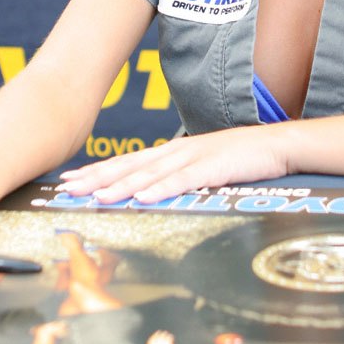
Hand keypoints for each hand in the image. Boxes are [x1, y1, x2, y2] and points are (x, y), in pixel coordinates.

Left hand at [59, 125, 291, 202]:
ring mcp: (193, 158)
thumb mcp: (201, 168)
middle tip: (67, 189)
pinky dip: (160, 189)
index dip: (97, 171)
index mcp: (170, 153)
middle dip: (96, 178)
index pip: (126, 162)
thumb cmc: (239, 158)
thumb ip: (176, 177)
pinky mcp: (212, 167)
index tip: (70, 181)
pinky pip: (182, 181)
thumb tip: (150, 193)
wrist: (276, 145)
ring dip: (121, 186)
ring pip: (150, 174)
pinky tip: (141, 198)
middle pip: (129, 166)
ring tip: (96, 197)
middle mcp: (175, 152)